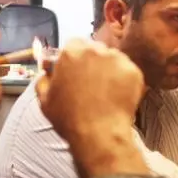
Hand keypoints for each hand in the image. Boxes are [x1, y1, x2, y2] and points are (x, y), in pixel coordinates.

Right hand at [36, 39, 146, 175]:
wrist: (99, 133)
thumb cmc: (70, 119)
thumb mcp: (45, 100)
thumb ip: (44, 80)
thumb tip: (47, 72)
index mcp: (72, 52)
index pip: (75, 44)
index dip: (76, 57)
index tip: (77, 68)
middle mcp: (95, 50)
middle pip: (95, 49)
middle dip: (93, 62)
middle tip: (92, 83)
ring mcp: (117, 60)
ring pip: (113, 59)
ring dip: (109, 70)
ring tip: (105, 92)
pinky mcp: (133, 71)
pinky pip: (128, 71)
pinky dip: (124, 81)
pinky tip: (117, 96)